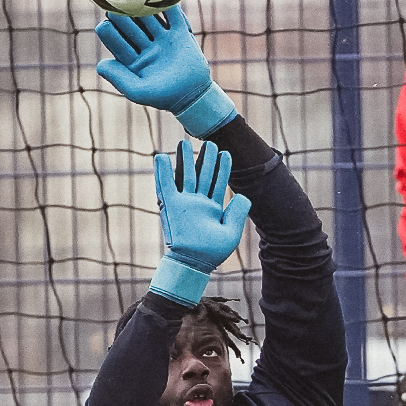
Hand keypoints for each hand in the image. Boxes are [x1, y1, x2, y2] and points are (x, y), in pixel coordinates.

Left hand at [95, 7, 236, 137]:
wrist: (193, 96)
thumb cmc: (163, 97)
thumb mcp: (138, 92)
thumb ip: (119, 79)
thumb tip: (100, 64)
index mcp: (132, 59)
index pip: (117, 41)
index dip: (109, 32)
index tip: (104, 25)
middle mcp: (145, 46)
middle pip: (132, 26)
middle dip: (123, 15)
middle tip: (116, 3)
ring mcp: (162, 39)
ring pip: (150, 19)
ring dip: (142, 7)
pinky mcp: (180, 35)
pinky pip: (174, 16)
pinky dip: (169, 5)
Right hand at [147, 141, 251, 305]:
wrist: (194, 263)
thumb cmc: (213, 252)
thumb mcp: (231, 232)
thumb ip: (238, 213)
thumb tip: (244, 196)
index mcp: (214, 208)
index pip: (218, 183)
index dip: (223, 168)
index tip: (226, 153)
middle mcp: (198, 202)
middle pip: (203, 175)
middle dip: (207, 159)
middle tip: (210, 142)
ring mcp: (184, 203)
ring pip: (186, 176)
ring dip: (186, 160)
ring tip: (185, 142)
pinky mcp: (171, 206)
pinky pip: (166, 185)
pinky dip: (162, 171)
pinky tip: (161, 157)